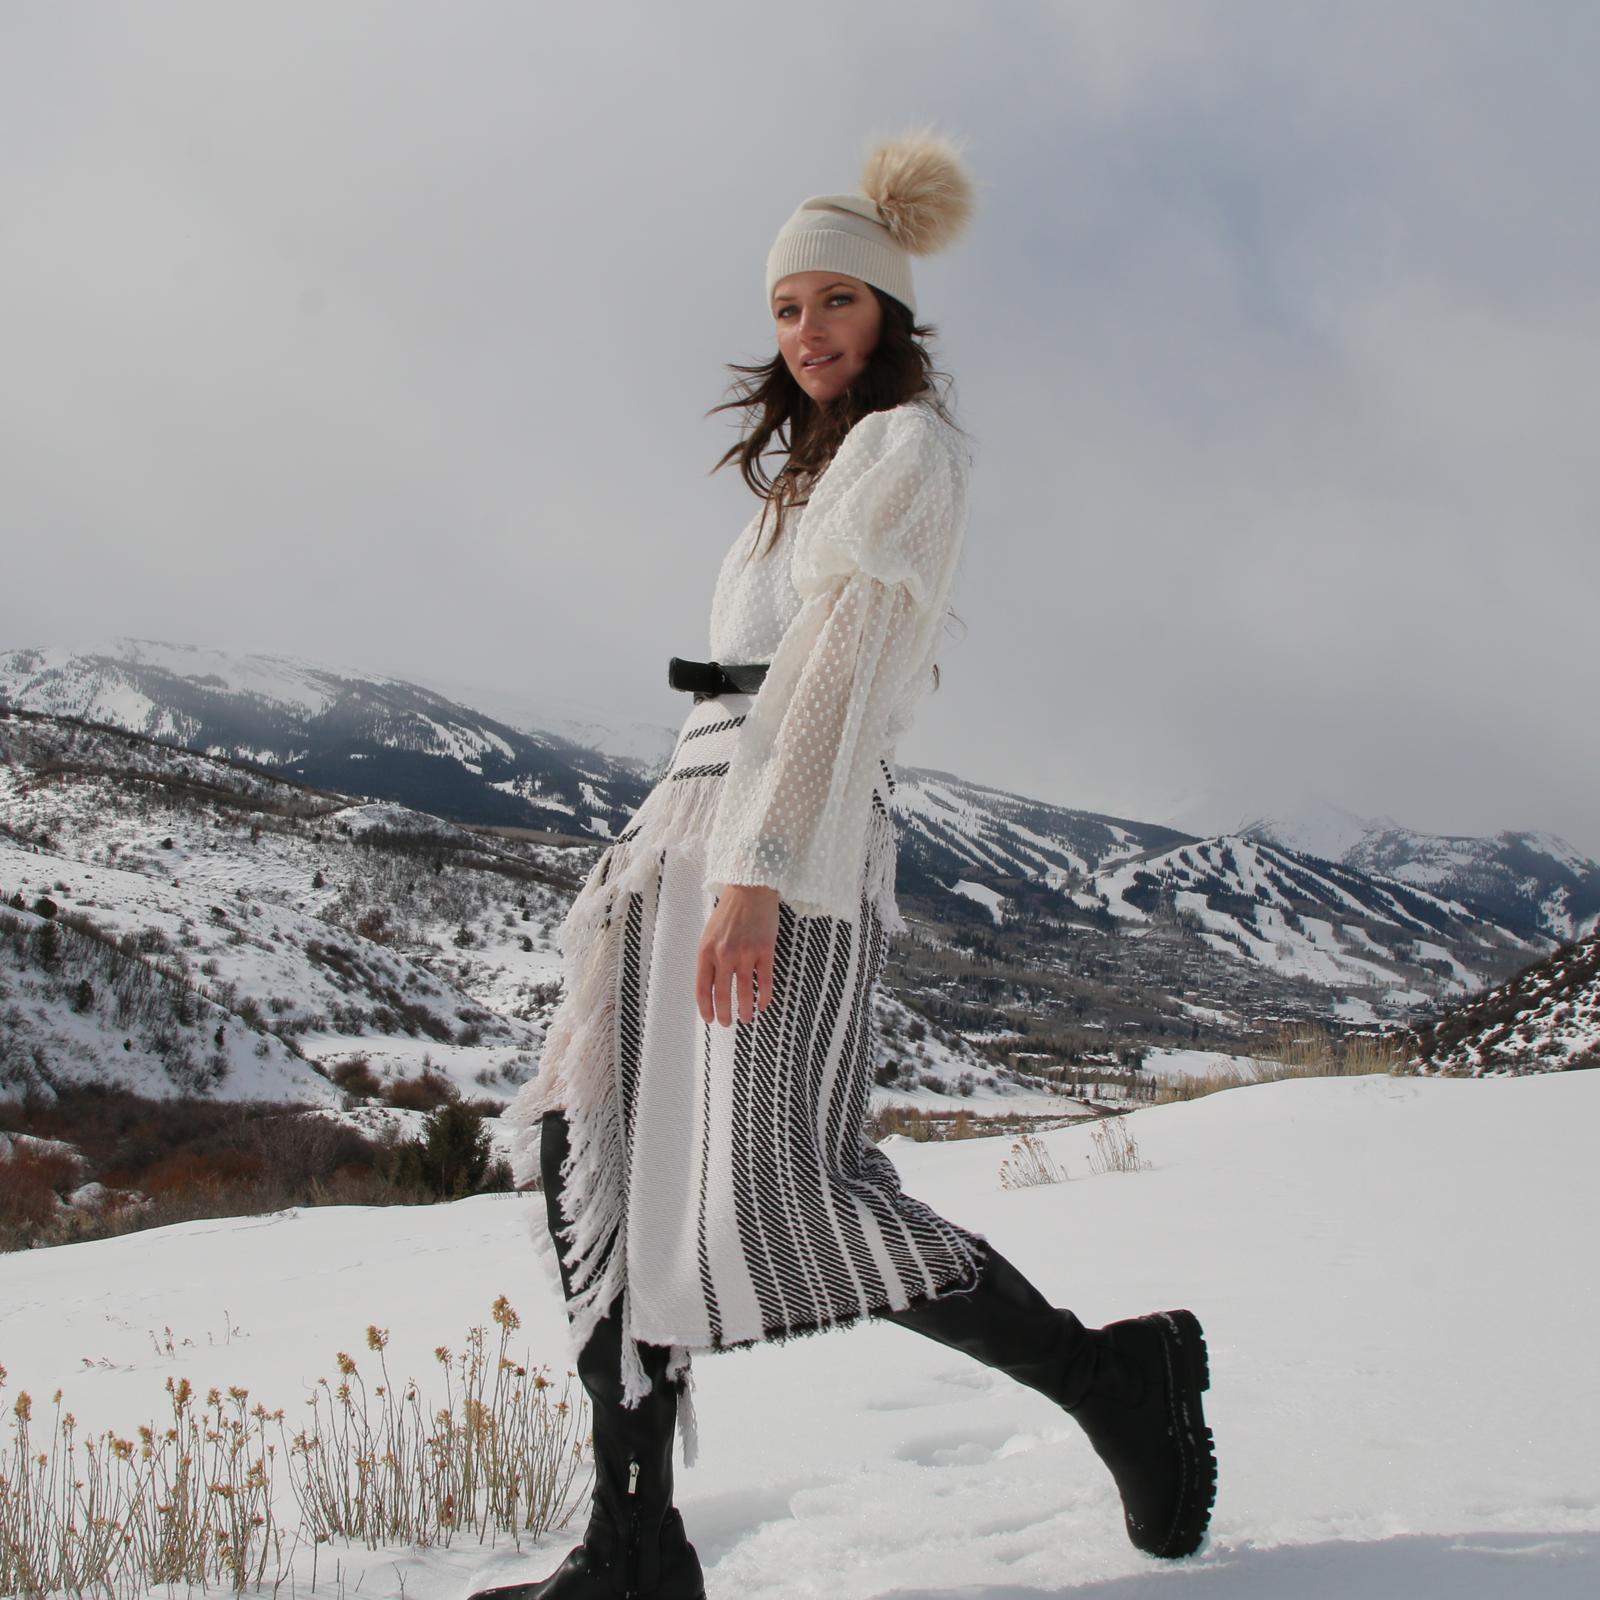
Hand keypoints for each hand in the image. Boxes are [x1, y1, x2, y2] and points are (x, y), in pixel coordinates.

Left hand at [696, 885, 779, 1026]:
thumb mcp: (709, 934)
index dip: (706, 1008)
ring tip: (746, 1019)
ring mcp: (745, 953)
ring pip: (744, 992)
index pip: (703, 988)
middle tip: (728, 1023)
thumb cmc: (729, 912)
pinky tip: (764, 1004)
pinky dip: (764, 996)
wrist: (750, 889)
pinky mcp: (765, 950)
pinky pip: (765, 981)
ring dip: (745, 1010)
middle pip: (722, 994)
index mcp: (706, 951)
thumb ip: (709, 958)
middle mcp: (724, 954)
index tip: (710, 1019)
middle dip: (725, 1014)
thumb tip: (710, 986)